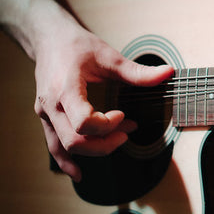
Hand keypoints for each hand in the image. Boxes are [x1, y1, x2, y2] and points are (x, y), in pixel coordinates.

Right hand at [33, 25, 172, 181]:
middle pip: (74, 141)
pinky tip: (78, 173)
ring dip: (93, 150)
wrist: (49, 39)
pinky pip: (54, 146)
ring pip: (64, 147)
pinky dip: (66, 162)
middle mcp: (51, 105)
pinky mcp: (46, 118)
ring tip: (117, 140)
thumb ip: (138, 71)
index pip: (82, 122)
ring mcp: (45, 113)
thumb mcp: (109, 56)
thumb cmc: (76, 46)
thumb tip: (168, 73)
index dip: (107, 125)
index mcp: (65, 88)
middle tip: (128, 132)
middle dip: (105, 143)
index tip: (123, 114)